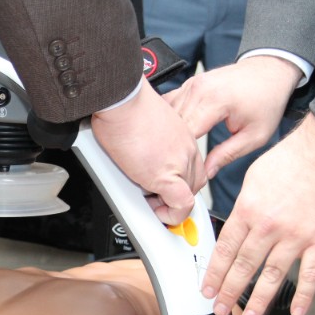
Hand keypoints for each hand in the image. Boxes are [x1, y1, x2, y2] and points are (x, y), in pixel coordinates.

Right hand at [91, 75, 205, 224]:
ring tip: (148, 200)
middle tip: (153, 197)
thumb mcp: (146, 119)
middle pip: (194, 182)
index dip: (179, 181)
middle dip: (174, 195)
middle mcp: (186, 147)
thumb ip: (149, 136)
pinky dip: (171, 214)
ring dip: (169, 204)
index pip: (193, 165)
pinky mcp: (166, 175)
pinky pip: (181, 204)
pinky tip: (155, 209)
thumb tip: (137, 146)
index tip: (163, 188)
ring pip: (188, 194)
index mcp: (183, 133)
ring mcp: (179, 161)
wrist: (120, 100)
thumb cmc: (124, 104)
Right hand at [165, 56, 301, 177]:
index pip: (187, 135)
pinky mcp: (189, 84)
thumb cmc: (267, 101)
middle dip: (176, 147)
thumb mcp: (255, 136)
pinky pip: (171, 105)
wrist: (269, 72)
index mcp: (216, 101)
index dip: (184, 155)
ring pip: (169, 117)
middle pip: (174, 127)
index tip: (189, 170)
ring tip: (179, 151)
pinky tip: (177, 133)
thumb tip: (205, 172)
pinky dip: (171, 121)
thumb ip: (228, 154)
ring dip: (171, 134)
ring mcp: (192, 84)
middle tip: (182, 165)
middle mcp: (199, 89)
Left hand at [201, 113, 314, 314]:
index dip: (214, 273)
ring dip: (258, 299)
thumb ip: (242, 206)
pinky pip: (311, 273)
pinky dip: (304, 295)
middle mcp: (269, 225)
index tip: (207, 289)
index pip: (225, 249)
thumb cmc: (292, 158)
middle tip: (219, 309)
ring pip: (273, 275)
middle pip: (244, 266)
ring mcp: (296, 235)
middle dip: (228, 291)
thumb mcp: (252, 178)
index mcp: (249, 209)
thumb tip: (232, 225)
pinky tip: (295, 311)